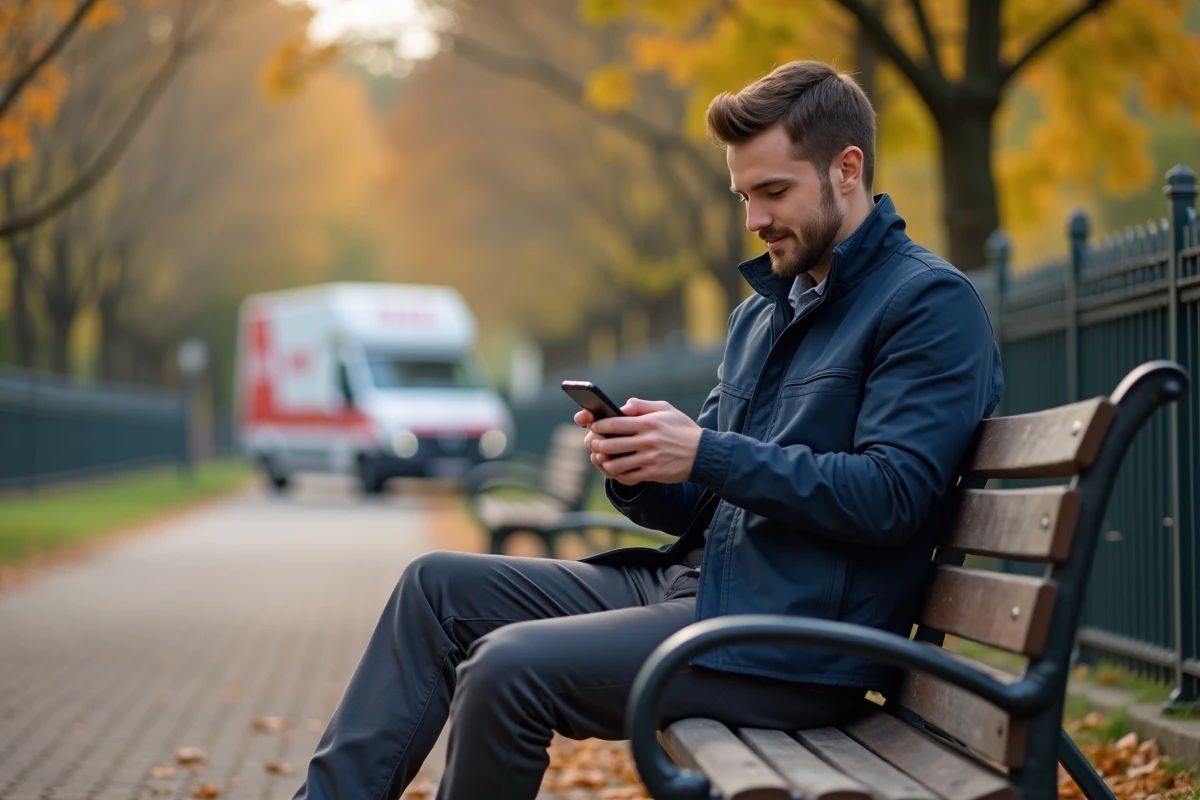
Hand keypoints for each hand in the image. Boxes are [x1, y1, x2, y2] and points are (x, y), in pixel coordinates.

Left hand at [585, 398, 701, 484]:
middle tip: (594, 443)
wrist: (703, 453)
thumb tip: (623, 406)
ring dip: (605, 462)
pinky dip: (618, 474)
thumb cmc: (682, 429)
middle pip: (610, 445)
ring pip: (616, 464)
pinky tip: (617, 469)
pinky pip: (627, 477)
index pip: (614, 423)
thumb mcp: (666, 409)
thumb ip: (642, 406)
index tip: (593, 426)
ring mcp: (650, 459)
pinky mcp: (653, 473)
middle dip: (597, 444)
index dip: (598, 425)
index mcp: (648, 423)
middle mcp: (648, 441)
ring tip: (603, 458)